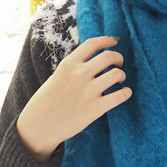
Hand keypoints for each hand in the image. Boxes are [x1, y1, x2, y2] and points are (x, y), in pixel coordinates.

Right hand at [17, 36, 131, 161]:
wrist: (40, 125)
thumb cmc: (46, 102)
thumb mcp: (56, 77)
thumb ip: (73, 68)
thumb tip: (92, 62)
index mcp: (69, 64)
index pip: (92, 44)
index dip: (107, 40)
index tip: (114, 42)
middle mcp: (79, 74)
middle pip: (109, 56)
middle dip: (118, 58)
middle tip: (118, 64)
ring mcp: (88, 91)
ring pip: (117, 74)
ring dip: (121, 75)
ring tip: (119, 81)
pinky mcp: (95, 108)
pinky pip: (120, 96)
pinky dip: (126, 92)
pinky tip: (125, 93)